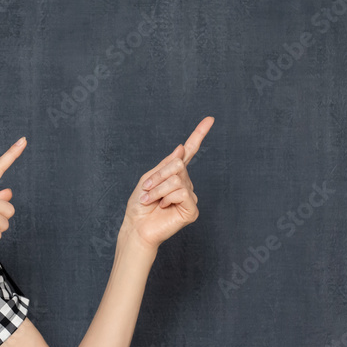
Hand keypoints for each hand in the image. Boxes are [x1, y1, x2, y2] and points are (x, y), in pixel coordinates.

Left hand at [120, 117, 213, 249]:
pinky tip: (163, 207)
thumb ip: (166, 164)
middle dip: (158, 175)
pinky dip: (166, 197)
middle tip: (147, 189)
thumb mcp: (149, 178)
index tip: (210, 119)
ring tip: (151, 200)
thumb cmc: (140, 205)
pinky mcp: (192, 210)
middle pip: (178, 164)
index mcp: (175, 175)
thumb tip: (182, 148)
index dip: (199, 135)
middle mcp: (185, 184)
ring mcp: (190, 197)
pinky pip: (181, 192)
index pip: (190, 152)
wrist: (136, 226)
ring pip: (178, 178)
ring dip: (158, 188)